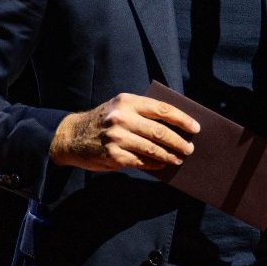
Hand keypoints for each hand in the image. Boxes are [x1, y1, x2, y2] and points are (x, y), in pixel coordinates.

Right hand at [50, 93, 199, 171]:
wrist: (71, 136)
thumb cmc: (102, 121)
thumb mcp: (119, 108)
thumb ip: (142, 113)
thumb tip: (175, 127)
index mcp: (127, 101)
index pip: (162, 109)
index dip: (182, 119)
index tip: (195, 127)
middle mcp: (122, 118)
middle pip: (160, 131)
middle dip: (179, 141)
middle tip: (189, 148)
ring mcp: (117, 138)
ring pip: (152, 149)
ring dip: (169, 155)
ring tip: (178, 158)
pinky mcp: (114, 156)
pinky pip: (141, 161)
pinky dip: (154, 164)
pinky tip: (161, 164)